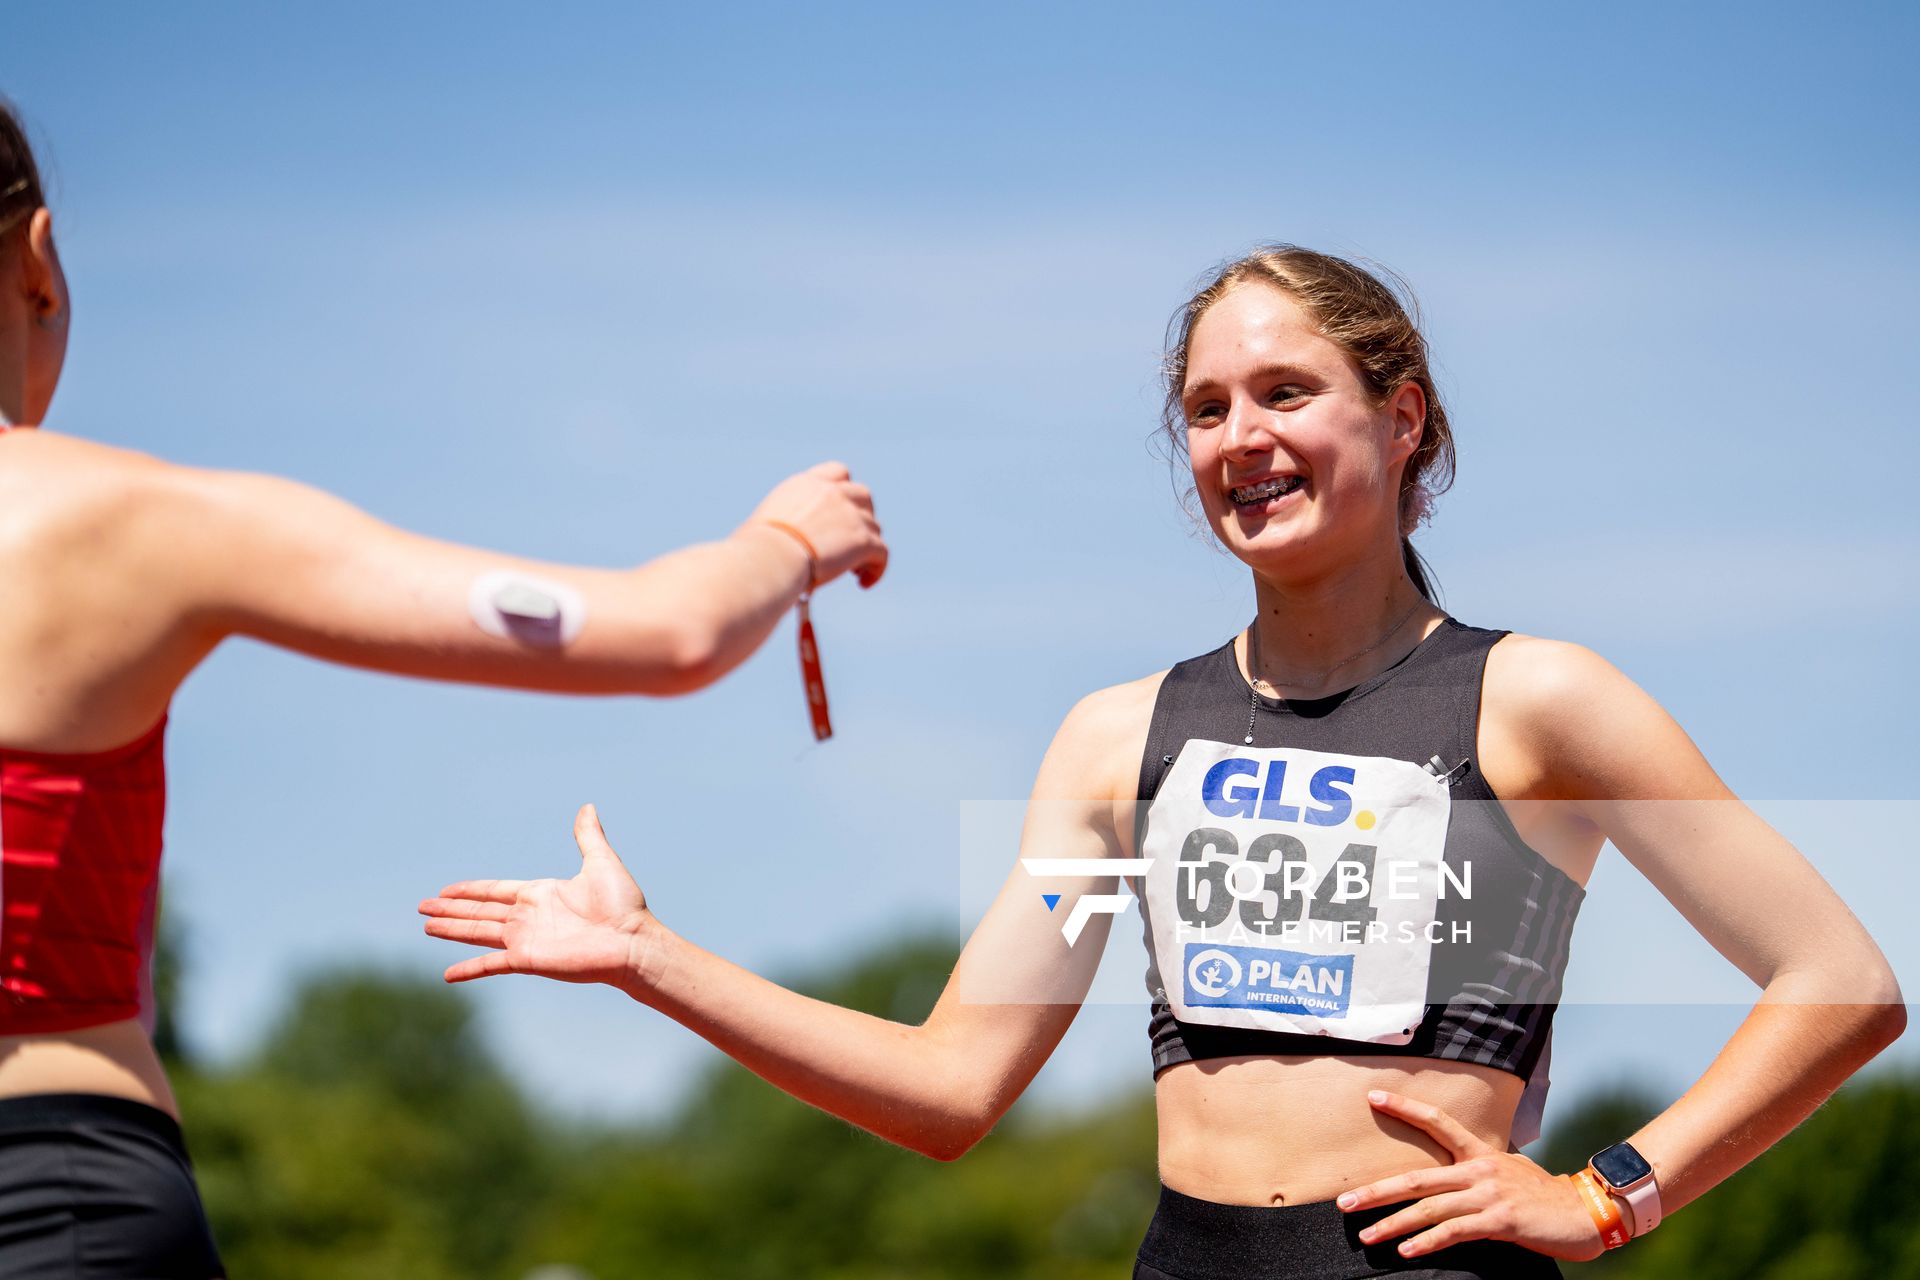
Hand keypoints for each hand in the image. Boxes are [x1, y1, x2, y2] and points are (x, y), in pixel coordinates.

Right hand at [419, 804, 653, 988]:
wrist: (632, 942)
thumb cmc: (622, 906)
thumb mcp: (600, 863)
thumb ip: (588, 836)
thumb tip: (587, 806)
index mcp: (540, 893)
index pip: (495, 890)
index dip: (470, 890)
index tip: (446, 889)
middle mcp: (528, 917)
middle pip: (479, 911)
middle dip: (451, 909)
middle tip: (421, 907)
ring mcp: (526, 939)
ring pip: (478, 932)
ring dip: (451, 930)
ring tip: (426, 927)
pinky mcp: (527, 960)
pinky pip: (491, 964)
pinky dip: (469, 969)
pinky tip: (448, 975)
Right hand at [741, 461, 888, 589]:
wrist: (768, 558)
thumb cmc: (754, 551)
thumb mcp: (766, 526)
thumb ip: (785, 527)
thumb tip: (783, 548)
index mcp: (806, 485)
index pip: (838, 473)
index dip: (845, 491)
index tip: (842, 511)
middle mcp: (831, 493)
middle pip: (863, 496)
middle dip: (862, 516)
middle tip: (852, 542)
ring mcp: (850, 515)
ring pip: (874, 528)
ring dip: (868, 548)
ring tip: (854, 571)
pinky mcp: (863, 540)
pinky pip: (882, 553)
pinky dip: (877, 568)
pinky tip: (864, 583)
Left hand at [1335, 1090, 1607, 1262]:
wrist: (1586, 1211)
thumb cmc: (1544, 1196)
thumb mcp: (1510, 1171)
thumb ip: (1478, 1172)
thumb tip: (1451, 1178)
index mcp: (1480, 1153)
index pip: (1437, 1122)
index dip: (1405, 1108)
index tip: (1374, 1097)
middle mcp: (1479, 1169)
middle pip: (1416, 1177)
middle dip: (1376, 1191)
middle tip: (1344, 1201)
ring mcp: (1488, 1194)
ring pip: (1429, 1208)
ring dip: (1392, 1224)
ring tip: (1366, 1234)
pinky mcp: (1500, 1219)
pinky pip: (1455, 1231)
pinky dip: (1428, 1241)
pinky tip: (1407, 1249)